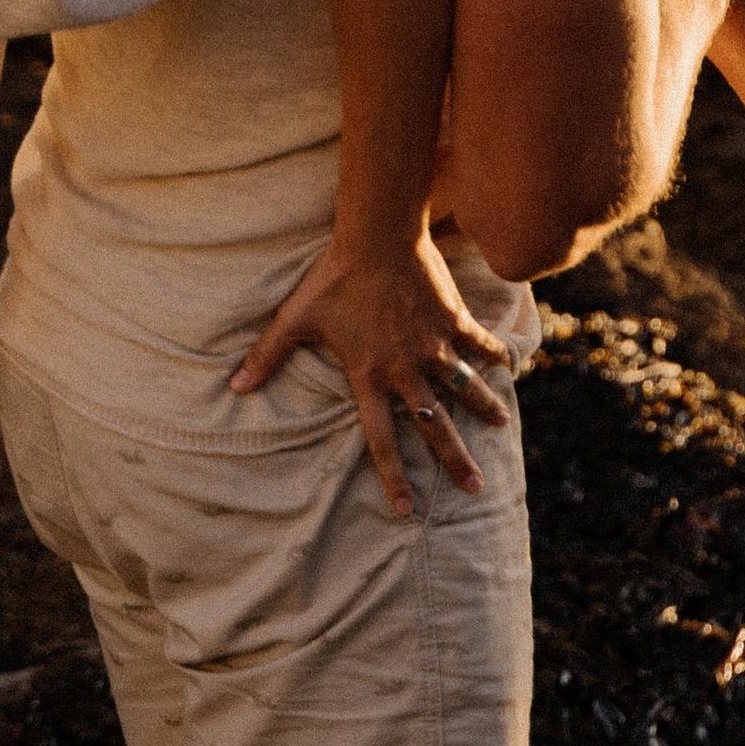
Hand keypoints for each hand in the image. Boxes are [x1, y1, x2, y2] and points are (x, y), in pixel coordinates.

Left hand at [231, 223, 514, 519]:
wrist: (377, 237)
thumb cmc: (333, 278)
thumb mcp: (295, 319)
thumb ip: (267, 356)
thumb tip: (234, 386)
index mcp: (369, 376)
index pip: (382, 439)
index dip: (394, 476)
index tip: (408, 508)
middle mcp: (406, 368)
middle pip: (435, 425)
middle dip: (455, 460)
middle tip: (475, 488)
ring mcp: (434, 344)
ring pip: (465, 388)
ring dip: (483, 409)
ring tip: (500, 428)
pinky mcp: (452, 318)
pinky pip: (479, 343)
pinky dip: (495, 354)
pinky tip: (509, 366)